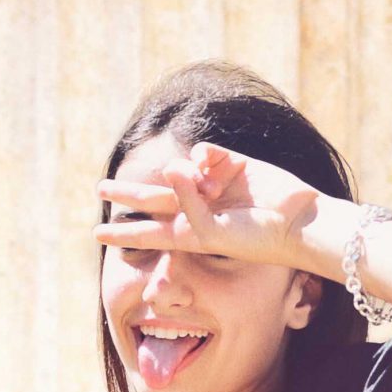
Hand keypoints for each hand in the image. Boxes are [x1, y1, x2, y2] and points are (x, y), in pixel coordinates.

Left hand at [93, 141, 333, 272]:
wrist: (294, 223)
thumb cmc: (253, 238)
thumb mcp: (210, 233)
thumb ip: (185, 202)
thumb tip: (169, 164)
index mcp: (189, 233)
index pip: (147, 232)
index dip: (122, 232)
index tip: (96, 233)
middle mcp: (198, 208)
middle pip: (152, 198)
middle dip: (126, 192)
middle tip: (100, 187)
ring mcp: (214, 185)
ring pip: (180, 171)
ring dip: (185, 175)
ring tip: (208, 186)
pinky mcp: (232, 163)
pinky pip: (205, 152)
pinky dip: (203, 154)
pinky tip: (209, 161)